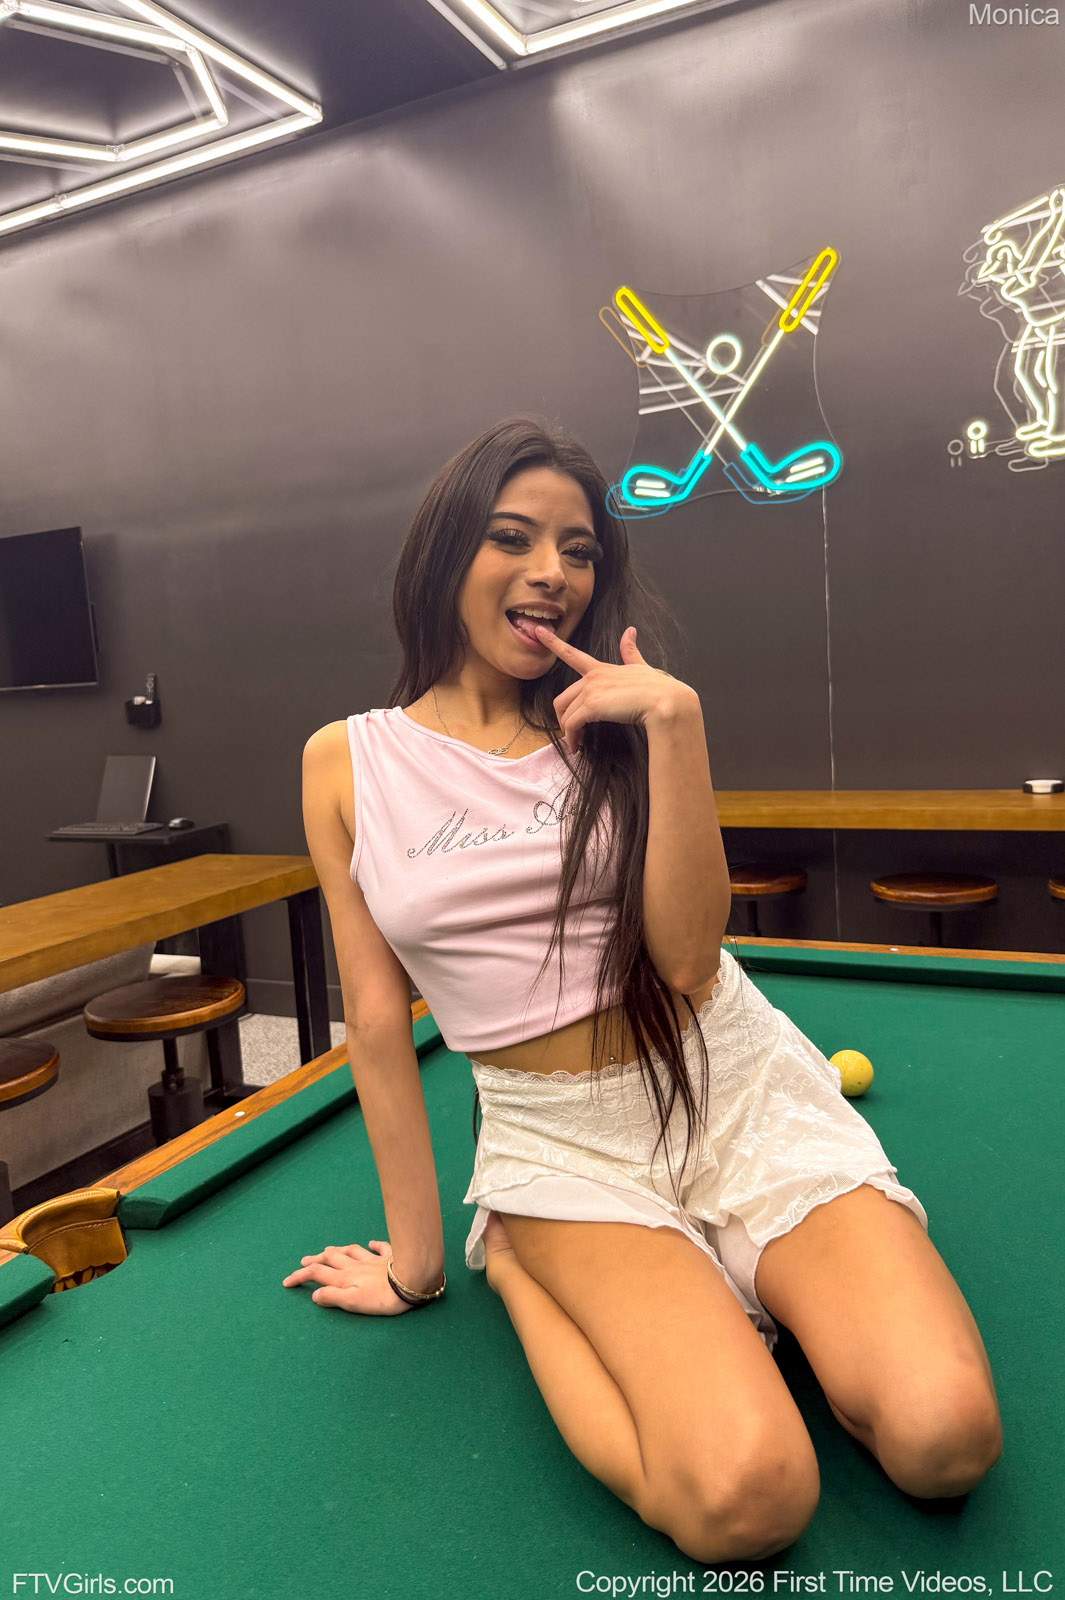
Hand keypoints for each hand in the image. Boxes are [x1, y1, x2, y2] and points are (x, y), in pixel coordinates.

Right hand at [282, 1239, 413, 1314]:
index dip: (300, 1277)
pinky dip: (373, 1245)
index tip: (286, 1282)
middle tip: (303, 1261)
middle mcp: (355, 1266)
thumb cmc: (381, 1297)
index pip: (316, 1274)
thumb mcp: (353, 1303)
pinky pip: (380, 1248)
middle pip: (330, 1258)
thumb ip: (333, 1297)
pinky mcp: (390, 1257)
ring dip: (337, 1250)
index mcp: (344, 1278)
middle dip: (315, 1259)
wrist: (411, 1282)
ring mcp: (372, 1260)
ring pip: (350, 1251)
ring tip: (328, 1250)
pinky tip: (371, 1243)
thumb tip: (314, 1294)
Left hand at [535, 624, 694, 753]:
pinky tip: (577, 746)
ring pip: (565, 713)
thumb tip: (630, 630)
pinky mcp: (591, 707)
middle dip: (563, 718)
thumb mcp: (641, 666)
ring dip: (568, 732)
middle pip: (562, 698)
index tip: (538, 632)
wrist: (665, 702)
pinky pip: (571, 725)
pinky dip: (571, 738)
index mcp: (601, 668)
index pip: (572, 654)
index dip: (553, 642)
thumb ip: (631, 652)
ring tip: (576, 743)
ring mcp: (591, 691)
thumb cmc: (657, 688)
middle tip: (572, 733)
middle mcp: (592, 678)